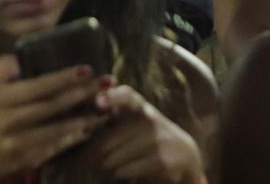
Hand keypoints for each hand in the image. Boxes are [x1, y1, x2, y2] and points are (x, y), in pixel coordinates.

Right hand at [0, 56, 107, 182]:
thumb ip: (3, 65)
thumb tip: (28, 53)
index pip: (38, 85)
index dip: (64, 77)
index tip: (87, 68)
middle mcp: (7, 120)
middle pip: (52, 105)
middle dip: (82, 93)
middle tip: (106, 83)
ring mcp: (16, 143)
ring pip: (57, 129)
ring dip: (84, 118)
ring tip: (106, 106)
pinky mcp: (24, 161)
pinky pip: (53, 148)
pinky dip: (72, 138)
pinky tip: (89, 128)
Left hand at [83, 85, 203, 182]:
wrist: (183, 153)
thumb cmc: (145, 133)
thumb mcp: (133, 117)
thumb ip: (111, 110)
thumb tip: (86, 113)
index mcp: (137, 105)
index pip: (127, 96)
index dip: (113, 97)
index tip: (99, 101)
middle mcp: (148, 119)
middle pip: (104, 143)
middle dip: (92, 155)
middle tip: (90, 159)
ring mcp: (156, 140)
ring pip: (111, 160)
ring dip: (104, 167)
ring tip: (107, 164)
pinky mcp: (161, 161)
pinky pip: (124, 171)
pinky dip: (118, 174)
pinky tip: (122, 171)